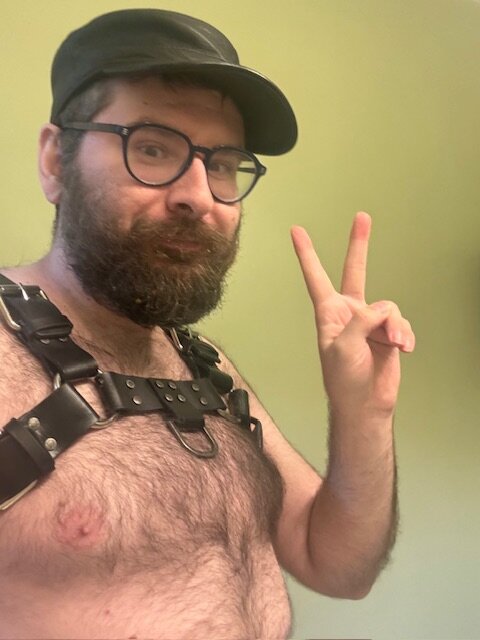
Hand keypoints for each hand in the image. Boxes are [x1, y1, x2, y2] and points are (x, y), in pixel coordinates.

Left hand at [291, 212, 414, 416]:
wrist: (366, 404)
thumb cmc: (344, 379)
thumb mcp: (343, 347)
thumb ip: (361, 321)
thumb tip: (382, 308)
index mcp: (329, 313)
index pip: (316, 277)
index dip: (306, 254)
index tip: (296, 231)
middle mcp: (349, 312)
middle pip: (355, 271)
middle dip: (359, 244)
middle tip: (362, 217)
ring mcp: (370, 322)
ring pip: (389, 307)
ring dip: (394, 326)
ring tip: (392, 345)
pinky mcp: (388, 332)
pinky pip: (401, 323)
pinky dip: (404, 334)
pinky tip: (402, 349)